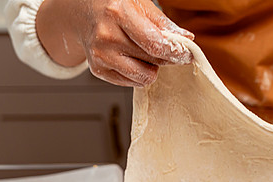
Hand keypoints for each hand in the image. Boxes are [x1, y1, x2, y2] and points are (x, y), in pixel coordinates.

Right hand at [36, 0, 193, 86]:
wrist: (84, 13)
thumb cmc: (115, 6)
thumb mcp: (140, 4)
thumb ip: (163, 23)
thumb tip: (187, 39)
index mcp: (118, 13)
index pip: (155, 44)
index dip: (176, 52)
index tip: (187, 54)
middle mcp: (106, 36)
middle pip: (153, 61)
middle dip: (167, 58)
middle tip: (168, 51)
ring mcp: (100, 55)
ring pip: (144, 77)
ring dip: (152, 68)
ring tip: (145, 53)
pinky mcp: (98, 70)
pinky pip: (131, 83)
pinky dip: (138, 73)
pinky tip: (131, 58)